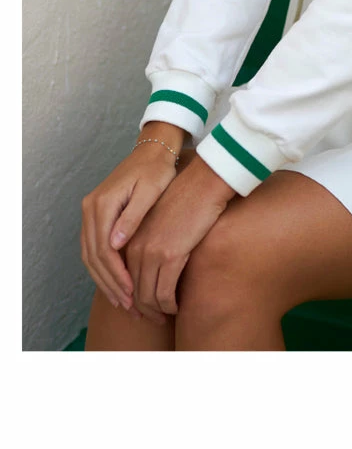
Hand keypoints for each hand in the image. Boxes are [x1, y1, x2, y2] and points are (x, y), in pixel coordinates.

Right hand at [81, 144, 178, 312]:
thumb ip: (132, 217)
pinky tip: (116, 282)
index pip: (104, 249)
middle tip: (129, 305)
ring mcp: (90, 211)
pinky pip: (93, 247)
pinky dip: (102, 267)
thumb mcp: (150, 190)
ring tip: (123, 301)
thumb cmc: (157, 169)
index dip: (117, 275)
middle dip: (110, 283)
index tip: (133, 293)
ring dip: (104, 279)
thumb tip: (115, 244)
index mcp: (102, 204)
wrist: (153, 150)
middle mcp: (90, 208)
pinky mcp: (96, 214)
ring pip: (90, 255)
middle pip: (93, 256)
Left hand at [124, 155, 236, 323]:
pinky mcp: (171, 255)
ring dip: (155, 311)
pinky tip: (176, 306)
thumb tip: (147, 265)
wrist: (204, 183)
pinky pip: (165, 292)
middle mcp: (136, 246)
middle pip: (133, 290)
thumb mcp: (158, 219)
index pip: (123, 277)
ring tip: (164, 317)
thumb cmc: (186, 198)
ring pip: (147, 296)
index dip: (129, 297)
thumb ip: (147, 240)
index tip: (138, 308)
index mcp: (130, 236)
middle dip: (140, 310)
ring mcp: (152, 251)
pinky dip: (168, 305)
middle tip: (150, 320)